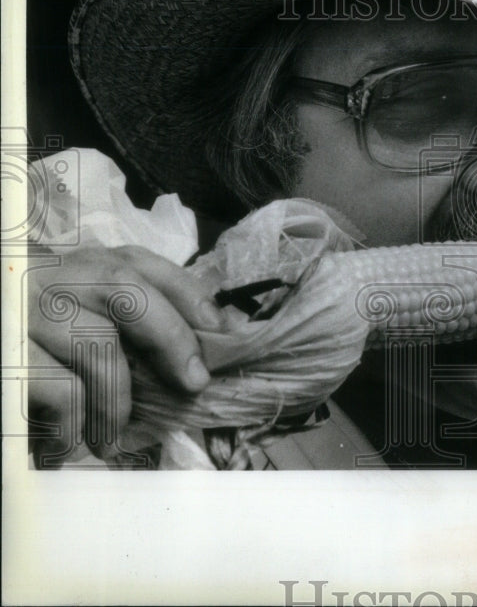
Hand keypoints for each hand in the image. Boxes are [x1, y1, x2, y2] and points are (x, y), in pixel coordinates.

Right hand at [26, 245, 223, 466]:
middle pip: (126, 288)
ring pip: (97, 347)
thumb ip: (124, 321)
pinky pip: (60, 391)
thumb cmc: (29, 343)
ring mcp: (25, 312)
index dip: (187, 293)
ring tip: (111, 442)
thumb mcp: (73, 316)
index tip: (219, 330)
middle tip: (193, 383)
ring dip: (116, 404)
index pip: (139, 263)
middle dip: (172, 336)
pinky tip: (64, 448)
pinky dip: (73, 426)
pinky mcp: (6, 354)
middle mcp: (50, 277)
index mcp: (76, 267)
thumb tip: (192, 359)